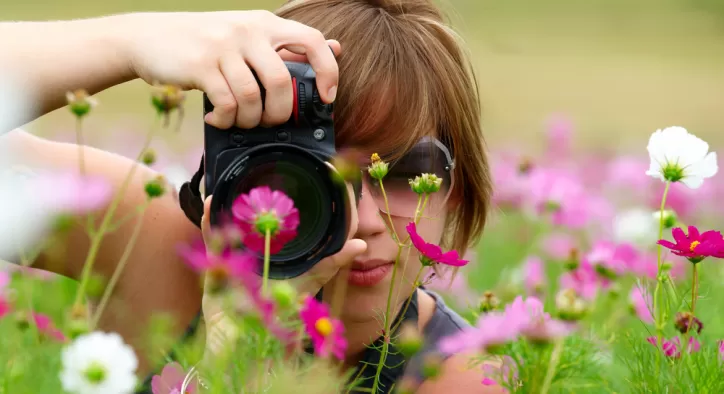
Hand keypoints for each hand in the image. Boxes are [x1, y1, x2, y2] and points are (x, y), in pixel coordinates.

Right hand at [116, 10, 339, 128]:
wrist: (147, 37)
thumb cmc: (205, 43)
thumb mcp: (246, 36)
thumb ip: (286, 45)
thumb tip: (336, 48)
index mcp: (265, 24)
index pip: (313, 41)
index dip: (328, 71)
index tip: (326, 97)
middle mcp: (247, 31)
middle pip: (281, 81)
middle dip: (279, 113)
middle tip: (269, 121)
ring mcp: (223, 47)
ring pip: (252, 97)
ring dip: (249, 120)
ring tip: (238, 120)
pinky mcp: (200, 65)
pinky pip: (226, 103)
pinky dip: (225, 120)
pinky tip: (217, 119)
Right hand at [199, 175, 365, 354]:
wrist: (253, 344)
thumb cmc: (281, 317)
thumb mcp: (307, 285)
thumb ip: (330, 264)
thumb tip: (361, 244)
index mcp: (276, 259)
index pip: (278, 231)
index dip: (280, 211)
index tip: (285, 188)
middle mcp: (254, 258)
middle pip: (250, 227)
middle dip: (250, 207)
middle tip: (256, 184)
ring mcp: (233, 263)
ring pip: (229, 230)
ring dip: (229, 210)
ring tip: (233, 188)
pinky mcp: (216, 271)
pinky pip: (212, 242)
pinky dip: (210, 222)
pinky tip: (212, 203)